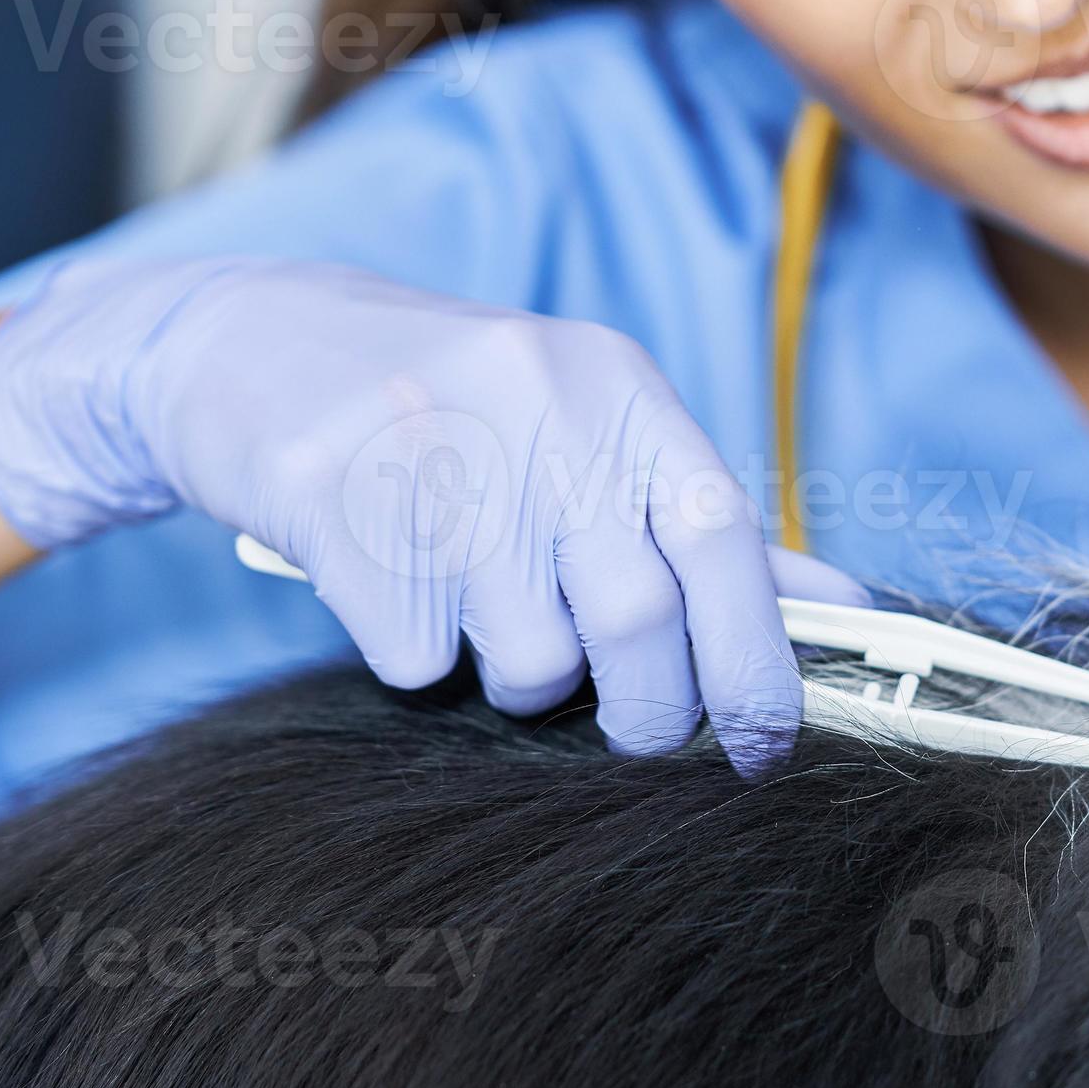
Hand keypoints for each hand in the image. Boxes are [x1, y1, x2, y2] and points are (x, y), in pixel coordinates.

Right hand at [0, 255, 864, 768]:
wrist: (244, 341)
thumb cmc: (451, 410)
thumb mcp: (586, 431)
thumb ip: (699, 525)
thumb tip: (844, 609)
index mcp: (617, 386)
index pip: (723, 538)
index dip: (758, 660)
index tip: (765, 746)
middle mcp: (537, 399)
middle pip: (634, 616)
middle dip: (648, 712)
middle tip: (635, 733)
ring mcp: (431, 440)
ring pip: (526, 654)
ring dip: (521, 681)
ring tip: (487, 620)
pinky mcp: (332, 491)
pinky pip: (414, 654)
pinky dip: (415, 655)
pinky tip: (393, 588)